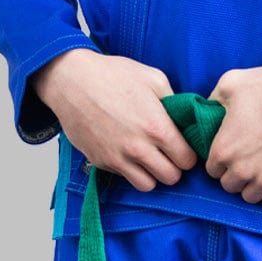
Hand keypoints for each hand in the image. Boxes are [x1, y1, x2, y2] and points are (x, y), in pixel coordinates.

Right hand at [32, 49, 196, 191]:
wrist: (73, 81)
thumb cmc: (114, 74)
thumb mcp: (153, 78)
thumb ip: (174, 101)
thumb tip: (185, 118)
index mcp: (157, 127)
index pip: (187, 160)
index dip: (188, 153)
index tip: (183, 146)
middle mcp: (138, 148)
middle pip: (171, 178)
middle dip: (174, 166)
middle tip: (168, 152)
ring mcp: (118, 158)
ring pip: (147, 186)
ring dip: (152, 174)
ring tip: (149, 156)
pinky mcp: (100, 162)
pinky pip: (123, 177)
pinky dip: (130, 170)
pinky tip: (127, 150)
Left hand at [206, 63, 261, 211]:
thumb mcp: (232, 82)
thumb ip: (213, 98)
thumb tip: (207, 108)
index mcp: (224, 148)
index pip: (212, 170)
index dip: (221, 160)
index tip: (232, 151)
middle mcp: (241, 170)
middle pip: (229, 187)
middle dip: (235, 174)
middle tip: (248, 159)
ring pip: (250, 198)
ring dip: (254, 186)